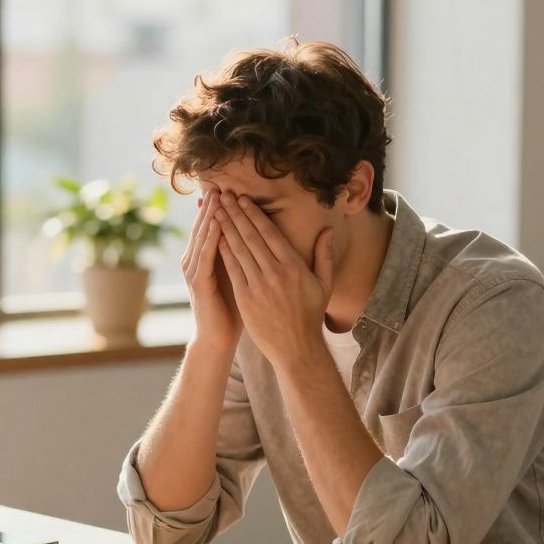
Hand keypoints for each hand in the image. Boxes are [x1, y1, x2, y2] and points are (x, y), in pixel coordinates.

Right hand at [182, 188, 241, 352]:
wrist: (218, 338)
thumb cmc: (233, 311)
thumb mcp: (240, 278)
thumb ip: (245, 256)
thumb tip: (260, 237)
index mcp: (209, 258)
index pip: (215, 226)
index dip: (223, 208)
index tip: (233, 188)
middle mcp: (198, 260)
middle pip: (206, 226)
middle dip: (214, 206)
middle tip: (221, 184)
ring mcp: (195, 271)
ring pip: (203, 237)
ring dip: (210, 217)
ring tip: (217, 197)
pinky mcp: (198, 283)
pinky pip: (204, 257)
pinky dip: (210, 240)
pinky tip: (216, 226)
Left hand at [214, 193, 333, 368]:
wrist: (296, 348)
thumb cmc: (310, 316)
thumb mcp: (324, 284)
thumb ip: (324, 256)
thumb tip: (327, 230)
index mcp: (294, 266)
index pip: (270, 233)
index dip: (254, 214)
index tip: (243, 199)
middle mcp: (275, 272)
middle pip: (252, 236)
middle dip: (236, 213)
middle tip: (224, 195)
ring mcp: (259, 285)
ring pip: (239, 250)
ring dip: (226, 227)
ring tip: (216, 210)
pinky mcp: (245, 298)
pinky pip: (232, 269)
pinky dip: (223, 251)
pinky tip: (215, 237)